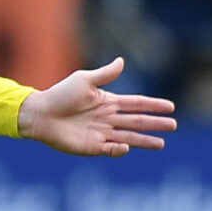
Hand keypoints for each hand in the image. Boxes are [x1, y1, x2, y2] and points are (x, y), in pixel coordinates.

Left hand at [18, 57, 176, 155]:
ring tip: (161, 143)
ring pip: (129, 138)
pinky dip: (119, 149)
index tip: (170, 107)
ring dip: (144, 141)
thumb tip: (122, 61)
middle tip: (173, 125)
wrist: (38, 113)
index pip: (136, 104)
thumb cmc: (58, 94)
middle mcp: (107, 119)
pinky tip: (127, 146)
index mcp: (107, 102)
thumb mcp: (83, 80)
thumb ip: (104, 74)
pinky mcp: (91, 146)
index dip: (153, 105)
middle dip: (155, 124)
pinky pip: (110, 149)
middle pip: (137, 122)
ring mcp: (101, 133)